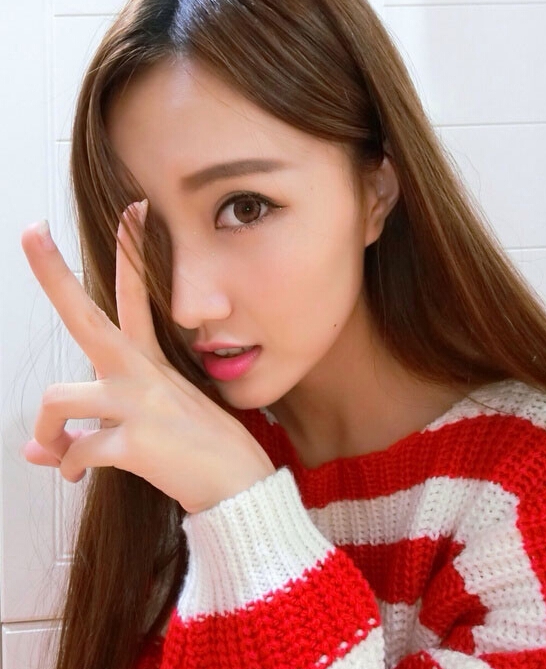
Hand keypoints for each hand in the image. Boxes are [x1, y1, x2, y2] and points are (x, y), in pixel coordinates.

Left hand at [21, 201, 274, 513]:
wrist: (241, 488)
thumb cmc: (205, 450)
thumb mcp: (159, 425)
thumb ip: (95, 429)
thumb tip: (35, 452)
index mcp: (153, 364)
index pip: (137, 297)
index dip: (133, 252)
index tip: (131, 213)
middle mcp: (142, 375)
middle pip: (87, 317)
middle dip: (54, 275)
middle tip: (30, 232)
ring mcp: (139, 405)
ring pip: (57, 397)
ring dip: (43, 428)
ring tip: (52, 448)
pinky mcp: (135, 443)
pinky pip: (78, 450)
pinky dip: (69, 465)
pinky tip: (77, 475)